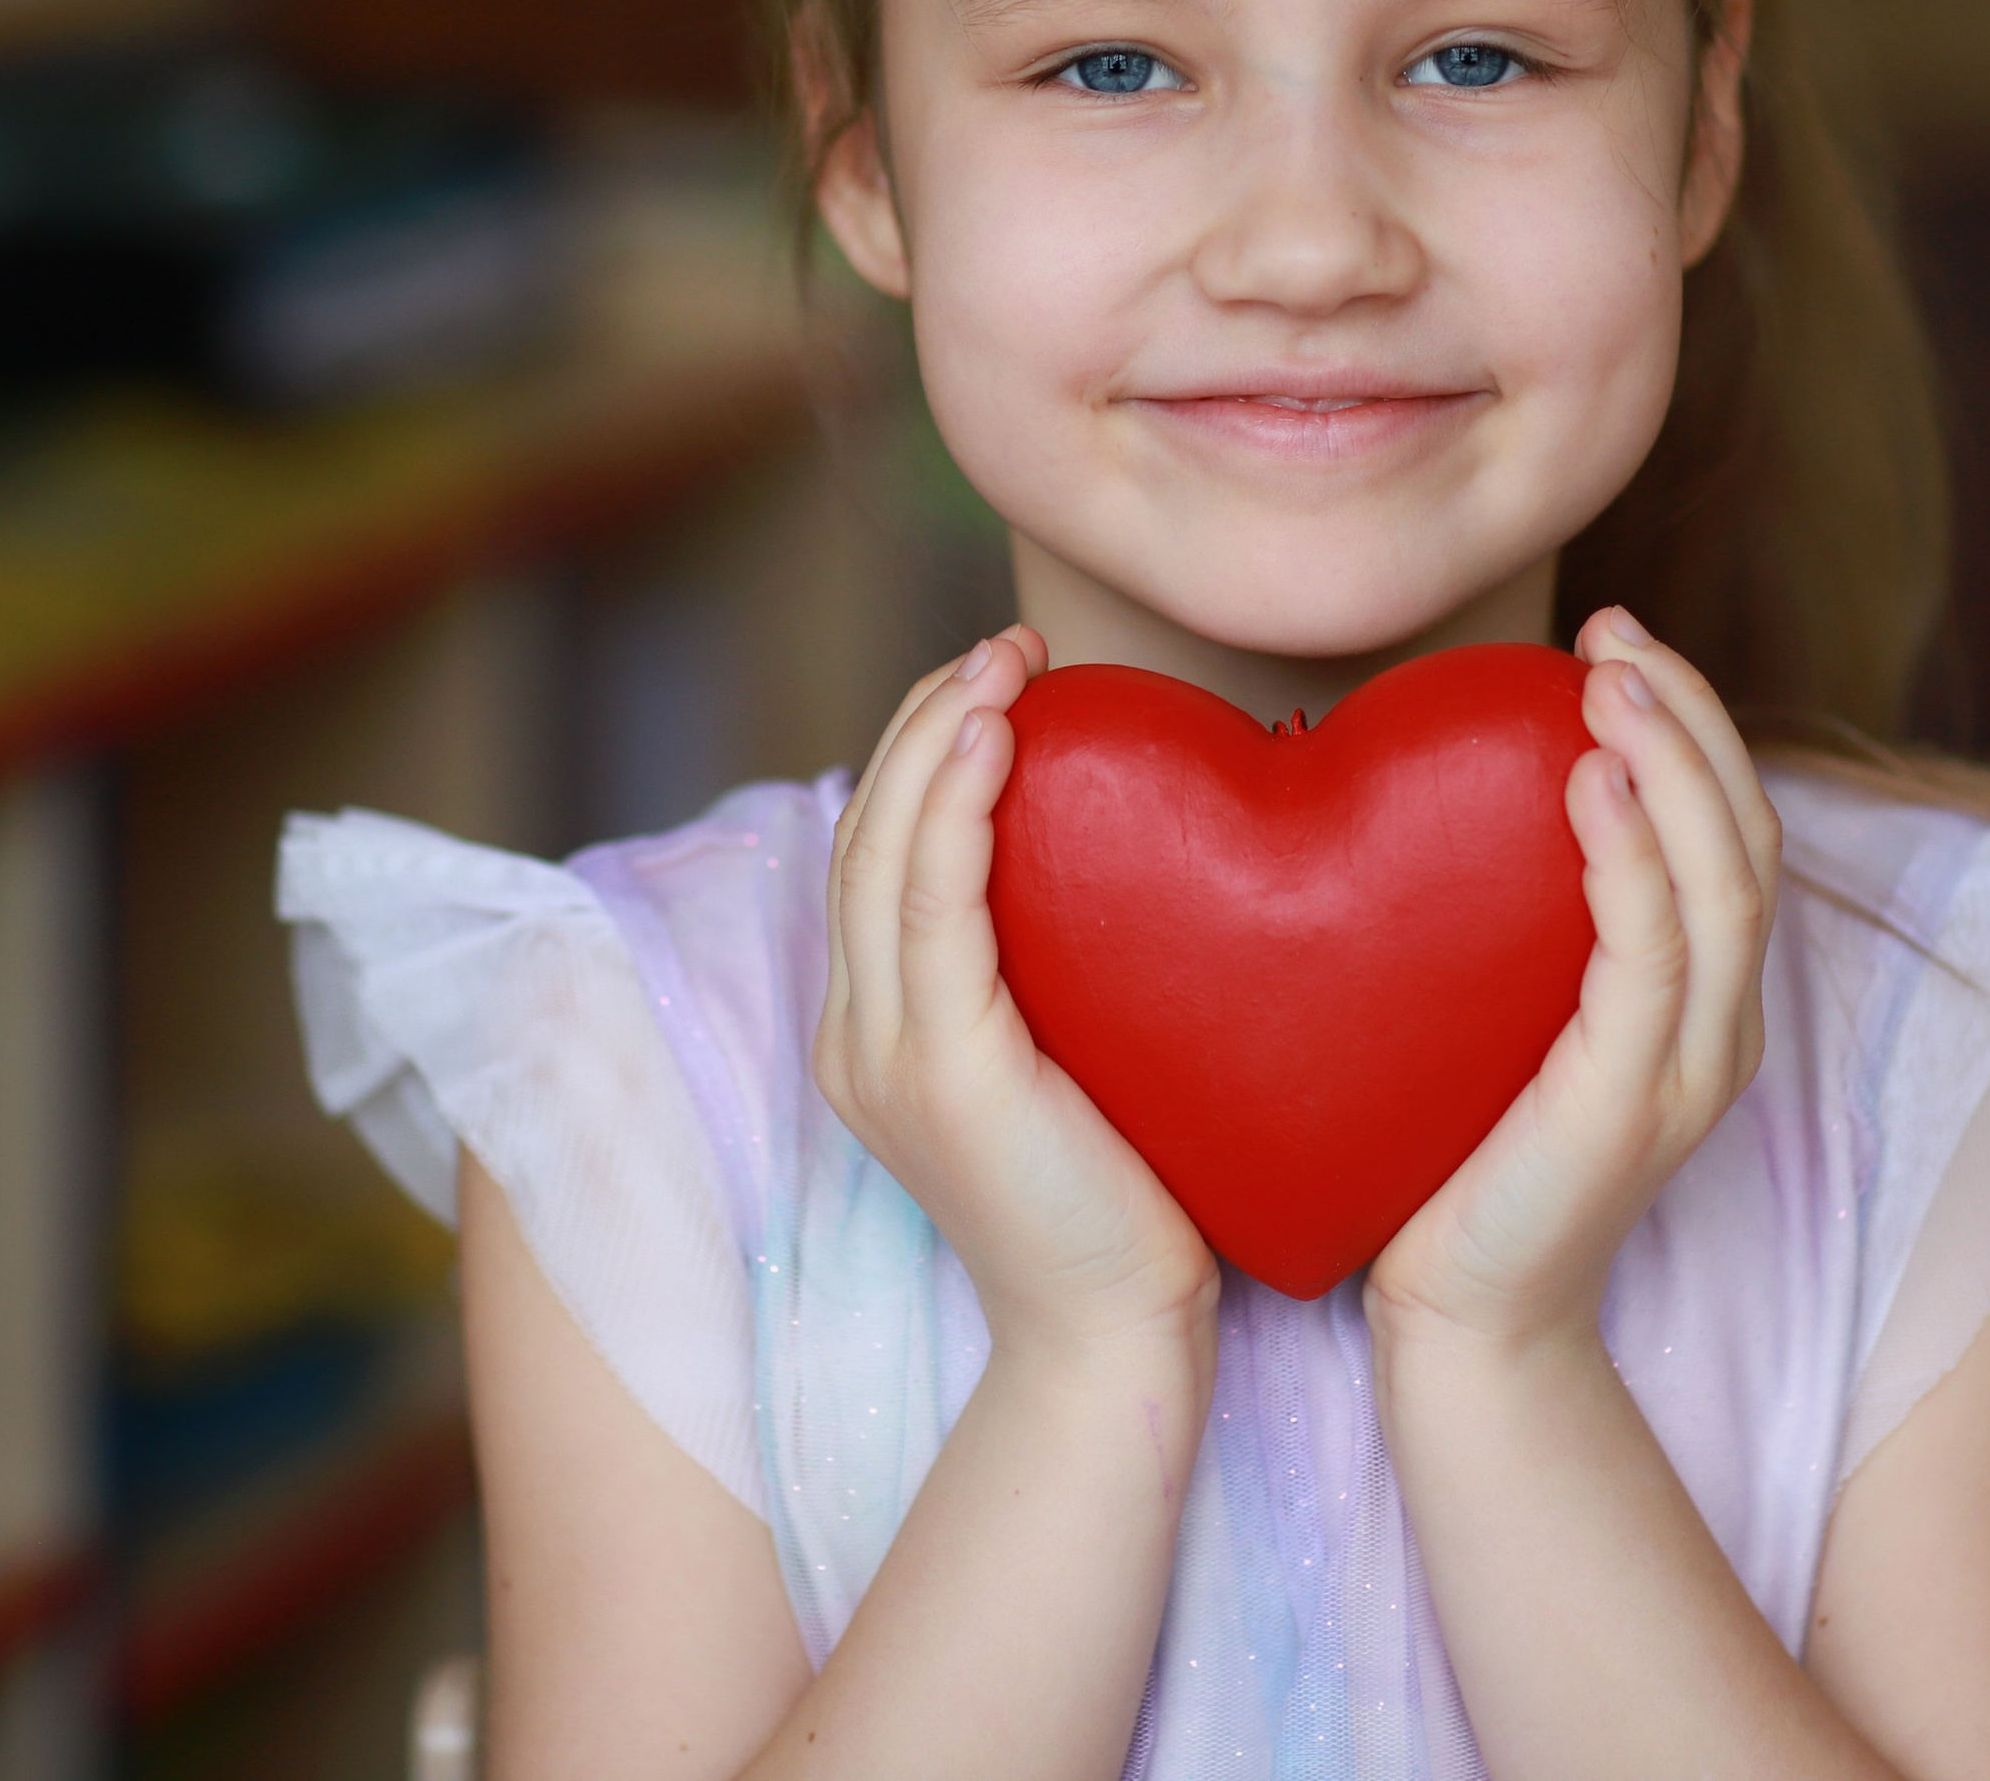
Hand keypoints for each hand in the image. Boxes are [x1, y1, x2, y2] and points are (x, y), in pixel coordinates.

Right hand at [816, 627, 1219, 1360]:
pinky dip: (955, 808)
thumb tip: (1128, 863)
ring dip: (940, 734)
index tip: (998, 678)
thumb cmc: (1132, 1206)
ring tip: (1004, 658)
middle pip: (865, 831)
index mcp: (878, 1031)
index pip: (877, 854)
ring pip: (884, 850)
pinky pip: (933, 906)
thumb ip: (1059, 968)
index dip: (924, 749)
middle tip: (1008, 643)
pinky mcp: (939, 1070)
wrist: (1120, 1347)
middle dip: (929, 717)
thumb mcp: (1079, 1060)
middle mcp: (857, 1035)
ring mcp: (885, 1053)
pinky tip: (999, 734)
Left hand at [1368, 607, 1780, 1352]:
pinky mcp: (1631, 1104)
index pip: (1727, 832)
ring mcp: (1687, 1069)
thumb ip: (1502, 914)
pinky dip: (1632, 860)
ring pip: (1724, 883)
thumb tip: (1425, 791)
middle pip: (1746, 837)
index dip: (1691, 724)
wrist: (1455, 1318)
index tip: (1616, 636)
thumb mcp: (1489, 1009)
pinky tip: (1586, 784)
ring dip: (1675, 765)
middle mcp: (1716, 1028)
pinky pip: (1653, 959)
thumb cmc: (1451, 1155)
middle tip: (1617, 628)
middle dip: (1692, 717)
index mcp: (1692, 1000)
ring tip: (1614, 678)